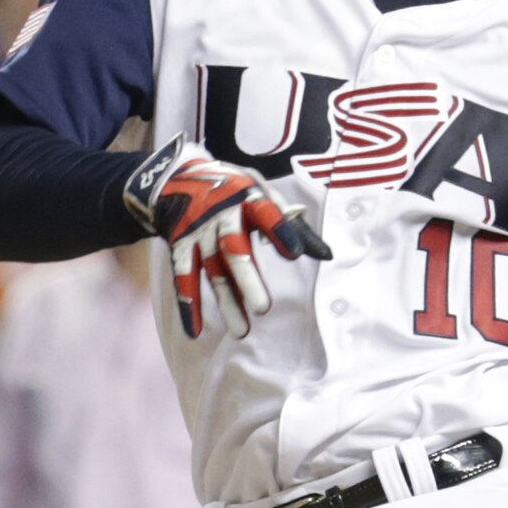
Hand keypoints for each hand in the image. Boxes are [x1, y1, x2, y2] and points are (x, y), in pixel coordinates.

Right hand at [124, 137, 332, 338]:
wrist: (180, 176)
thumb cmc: (236, 191)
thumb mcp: (264, 195)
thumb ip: (294, 225)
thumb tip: (327, 255)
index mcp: (248, 198)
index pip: (266, 214)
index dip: (279, 231)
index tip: (294, 252)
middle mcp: (221, 216)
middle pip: (234, 249)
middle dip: (247, 278)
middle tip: (263, 308)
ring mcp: (199, 232)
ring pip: (213, 270)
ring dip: (226, 302)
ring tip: (241, 331)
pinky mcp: (180, 245)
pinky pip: (183, 277)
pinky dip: (187, 304)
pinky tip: (193, 331)